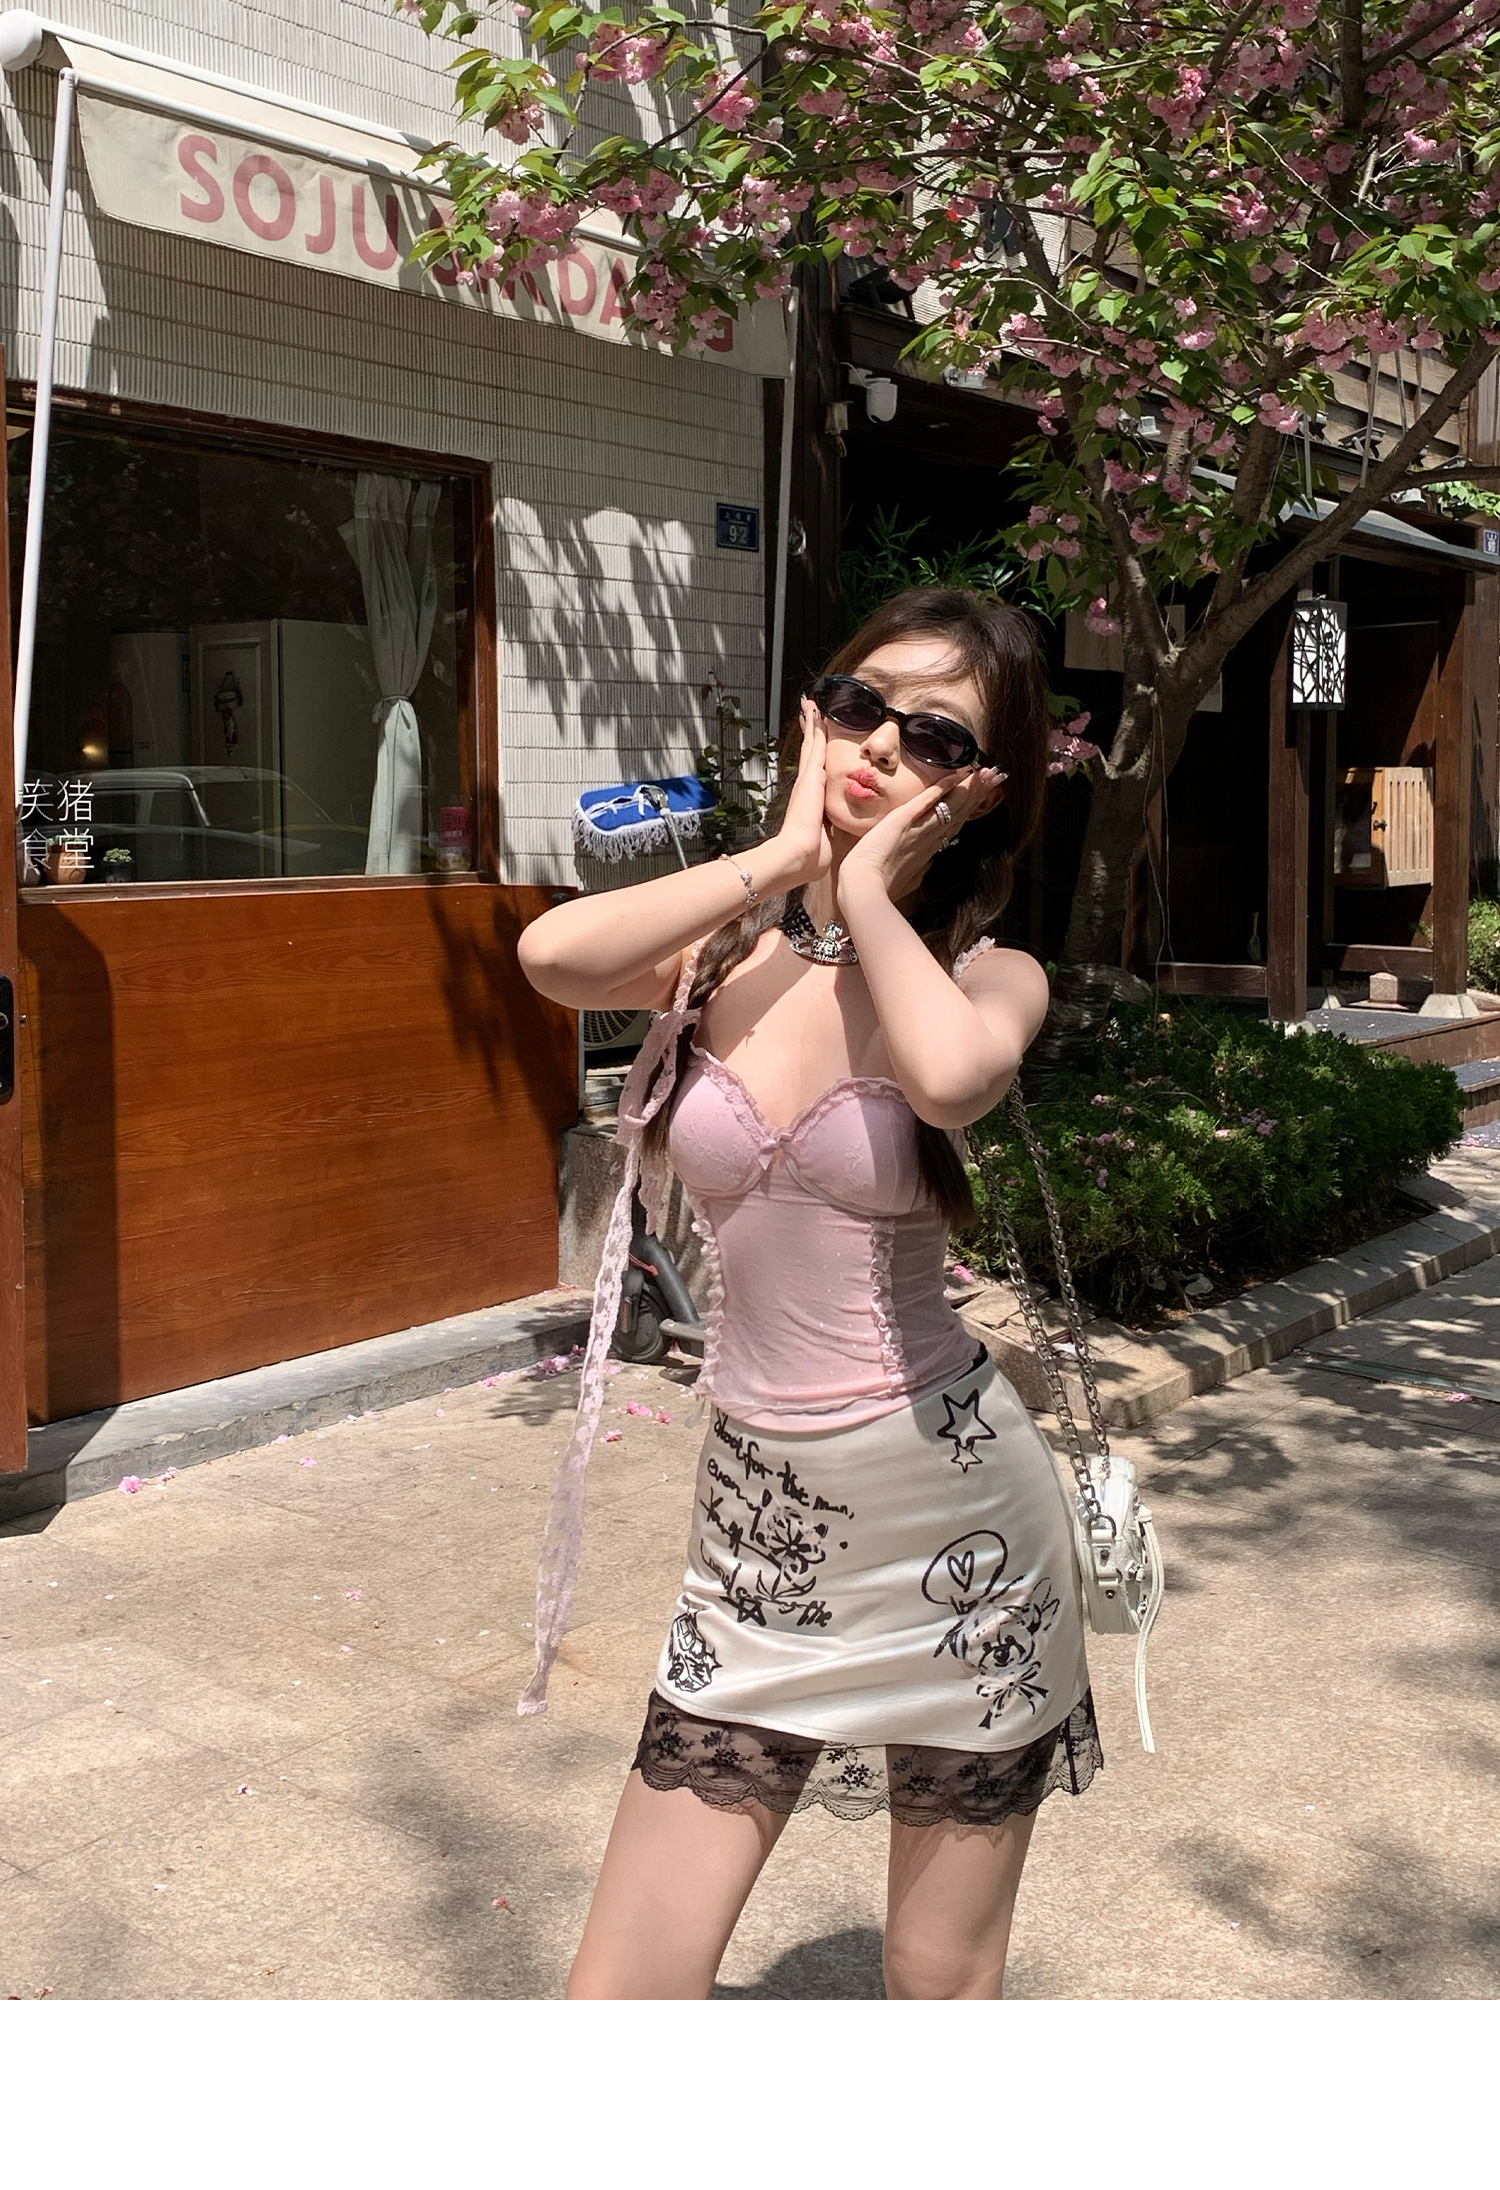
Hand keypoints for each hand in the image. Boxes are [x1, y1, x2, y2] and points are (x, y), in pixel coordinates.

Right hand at [766, 700, 832, 889]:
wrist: (798, 855)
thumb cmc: (811, 855)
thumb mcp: (823, 839)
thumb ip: (827, 833)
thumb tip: (830, 838)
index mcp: (811, 800)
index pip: (814, 771)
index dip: (814, 754)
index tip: (814, 739)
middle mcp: (807, 786)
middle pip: (809, 752)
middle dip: (810, 732)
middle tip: (807, 711)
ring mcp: (807, 779)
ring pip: (811, 744)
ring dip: (811, 724)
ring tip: (809, 703)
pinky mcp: (811, 776)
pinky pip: (815, 745)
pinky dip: (815, 728)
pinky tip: (815, 711)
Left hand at [835, 765, 1006, 911]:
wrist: (864, 888)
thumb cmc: (877, 884)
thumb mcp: (904, 873)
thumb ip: (916, 863)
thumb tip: (926, 861)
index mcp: (928, 848)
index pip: (955, 823)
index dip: (971, 808)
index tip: (985, 795)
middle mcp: (929, 838)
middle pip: (960, 812)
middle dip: (979, 793)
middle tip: (996, 776)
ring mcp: (919, 830)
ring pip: (951, 806)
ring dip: (970, 789)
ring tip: (986, 773)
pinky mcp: (903, 821)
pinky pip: (926, 801)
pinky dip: (941, 788)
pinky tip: (956, 776)